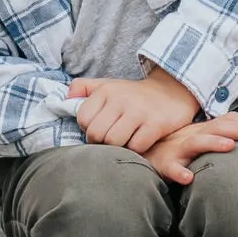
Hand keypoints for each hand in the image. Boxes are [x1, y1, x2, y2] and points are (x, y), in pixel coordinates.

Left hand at [67, 67, 198, 152]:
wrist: (173, 91)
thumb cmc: (134, 95)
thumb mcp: (108, 85)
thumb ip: (83, 88)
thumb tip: (64, 99)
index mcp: (106, 91)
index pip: (83, 119)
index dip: (89, 128)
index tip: (101, 128)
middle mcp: (121, 99)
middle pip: (96, 134)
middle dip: (101, 141)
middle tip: (111, 139)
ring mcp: (139, 112)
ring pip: (114, 142)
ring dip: (118, 147)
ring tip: (124, 142)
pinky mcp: (156, 124)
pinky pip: (136, 147)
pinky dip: (136, 150)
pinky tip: (139, 143)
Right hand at [141, 111, 237, 184]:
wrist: (142, 152)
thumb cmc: (178, 148)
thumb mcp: (201, 139)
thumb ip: (223, 138)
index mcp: (204, 129)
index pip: (229, 120)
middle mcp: (193, 134)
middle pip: (218, 127)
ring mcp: (177, 148)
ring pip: (196, 142)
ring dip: (213, 143)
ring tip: (230, 147)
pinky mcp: (164, 163)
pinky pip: (171, 168)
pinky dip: (179, 172)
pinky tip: (189, 178)